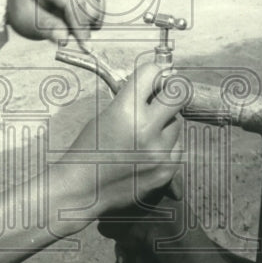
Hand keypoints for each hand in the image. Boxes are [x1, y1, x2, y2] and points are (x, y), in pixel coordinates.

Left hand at [6, 0, 103, 49]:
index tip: (85, 46)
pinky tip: (78, 14)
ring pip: (96, 2)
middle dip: (84, 25)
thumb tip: (63, 39)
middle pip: (87, 2)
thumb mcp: (26, 19)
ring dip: (88, 20)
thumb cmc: (25, 4)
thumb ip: (45, 28)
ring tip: (69, 22)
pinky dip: (92, 13)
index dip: (80, 25)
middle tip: (72, 35)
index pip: (70, 1)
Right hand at [56, 61, 183, 218]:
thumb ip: (132, 99)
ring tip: (146, 132)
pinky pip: (177, 148)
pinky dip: (166, 145)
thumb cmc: (88, 149)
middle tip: (164, 96)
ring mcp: (159, 152)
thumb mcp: (106, 114)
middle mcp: (146, 129)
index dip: (154, 73)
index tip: (154, 77)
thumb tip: (157, 83)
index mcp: (126, 110)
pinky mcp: (166, 171)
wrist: (81, 189)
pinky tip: (147, 151)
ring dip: (167, 122)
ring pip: (178, 123)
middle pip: (180, 94)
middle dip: (172, 91)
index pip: (153, 72)